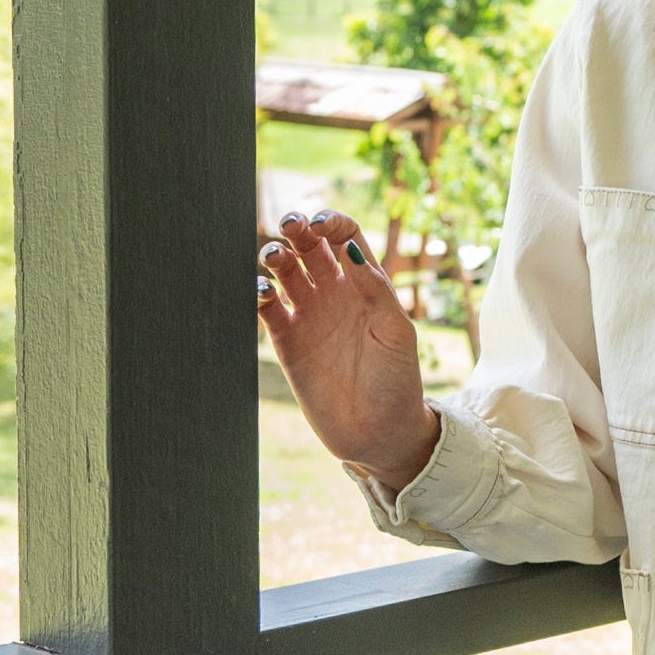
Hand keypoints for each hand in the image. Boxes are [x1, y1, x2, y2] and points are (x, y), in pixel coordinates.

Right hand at [256, 209, 439, 490]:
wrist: (379, 431)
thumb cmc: (397, 381)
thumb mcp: (396, 332)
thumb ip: (374, 288)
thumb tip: (349, 246)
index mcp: (366, 285)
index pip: (344, 237)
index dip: (332, 223)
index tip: (322, 226)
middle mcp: (335, 294)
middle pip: (308, 245)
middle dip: (297, 228)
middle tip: (291, 226)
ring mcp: (308, 315)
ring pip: (283, 269)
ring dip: (274, 254)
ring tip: (276, 257)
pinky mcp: (285, 339)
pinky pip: (266, 306)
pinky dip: (257, 291)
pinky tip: (263, 291)